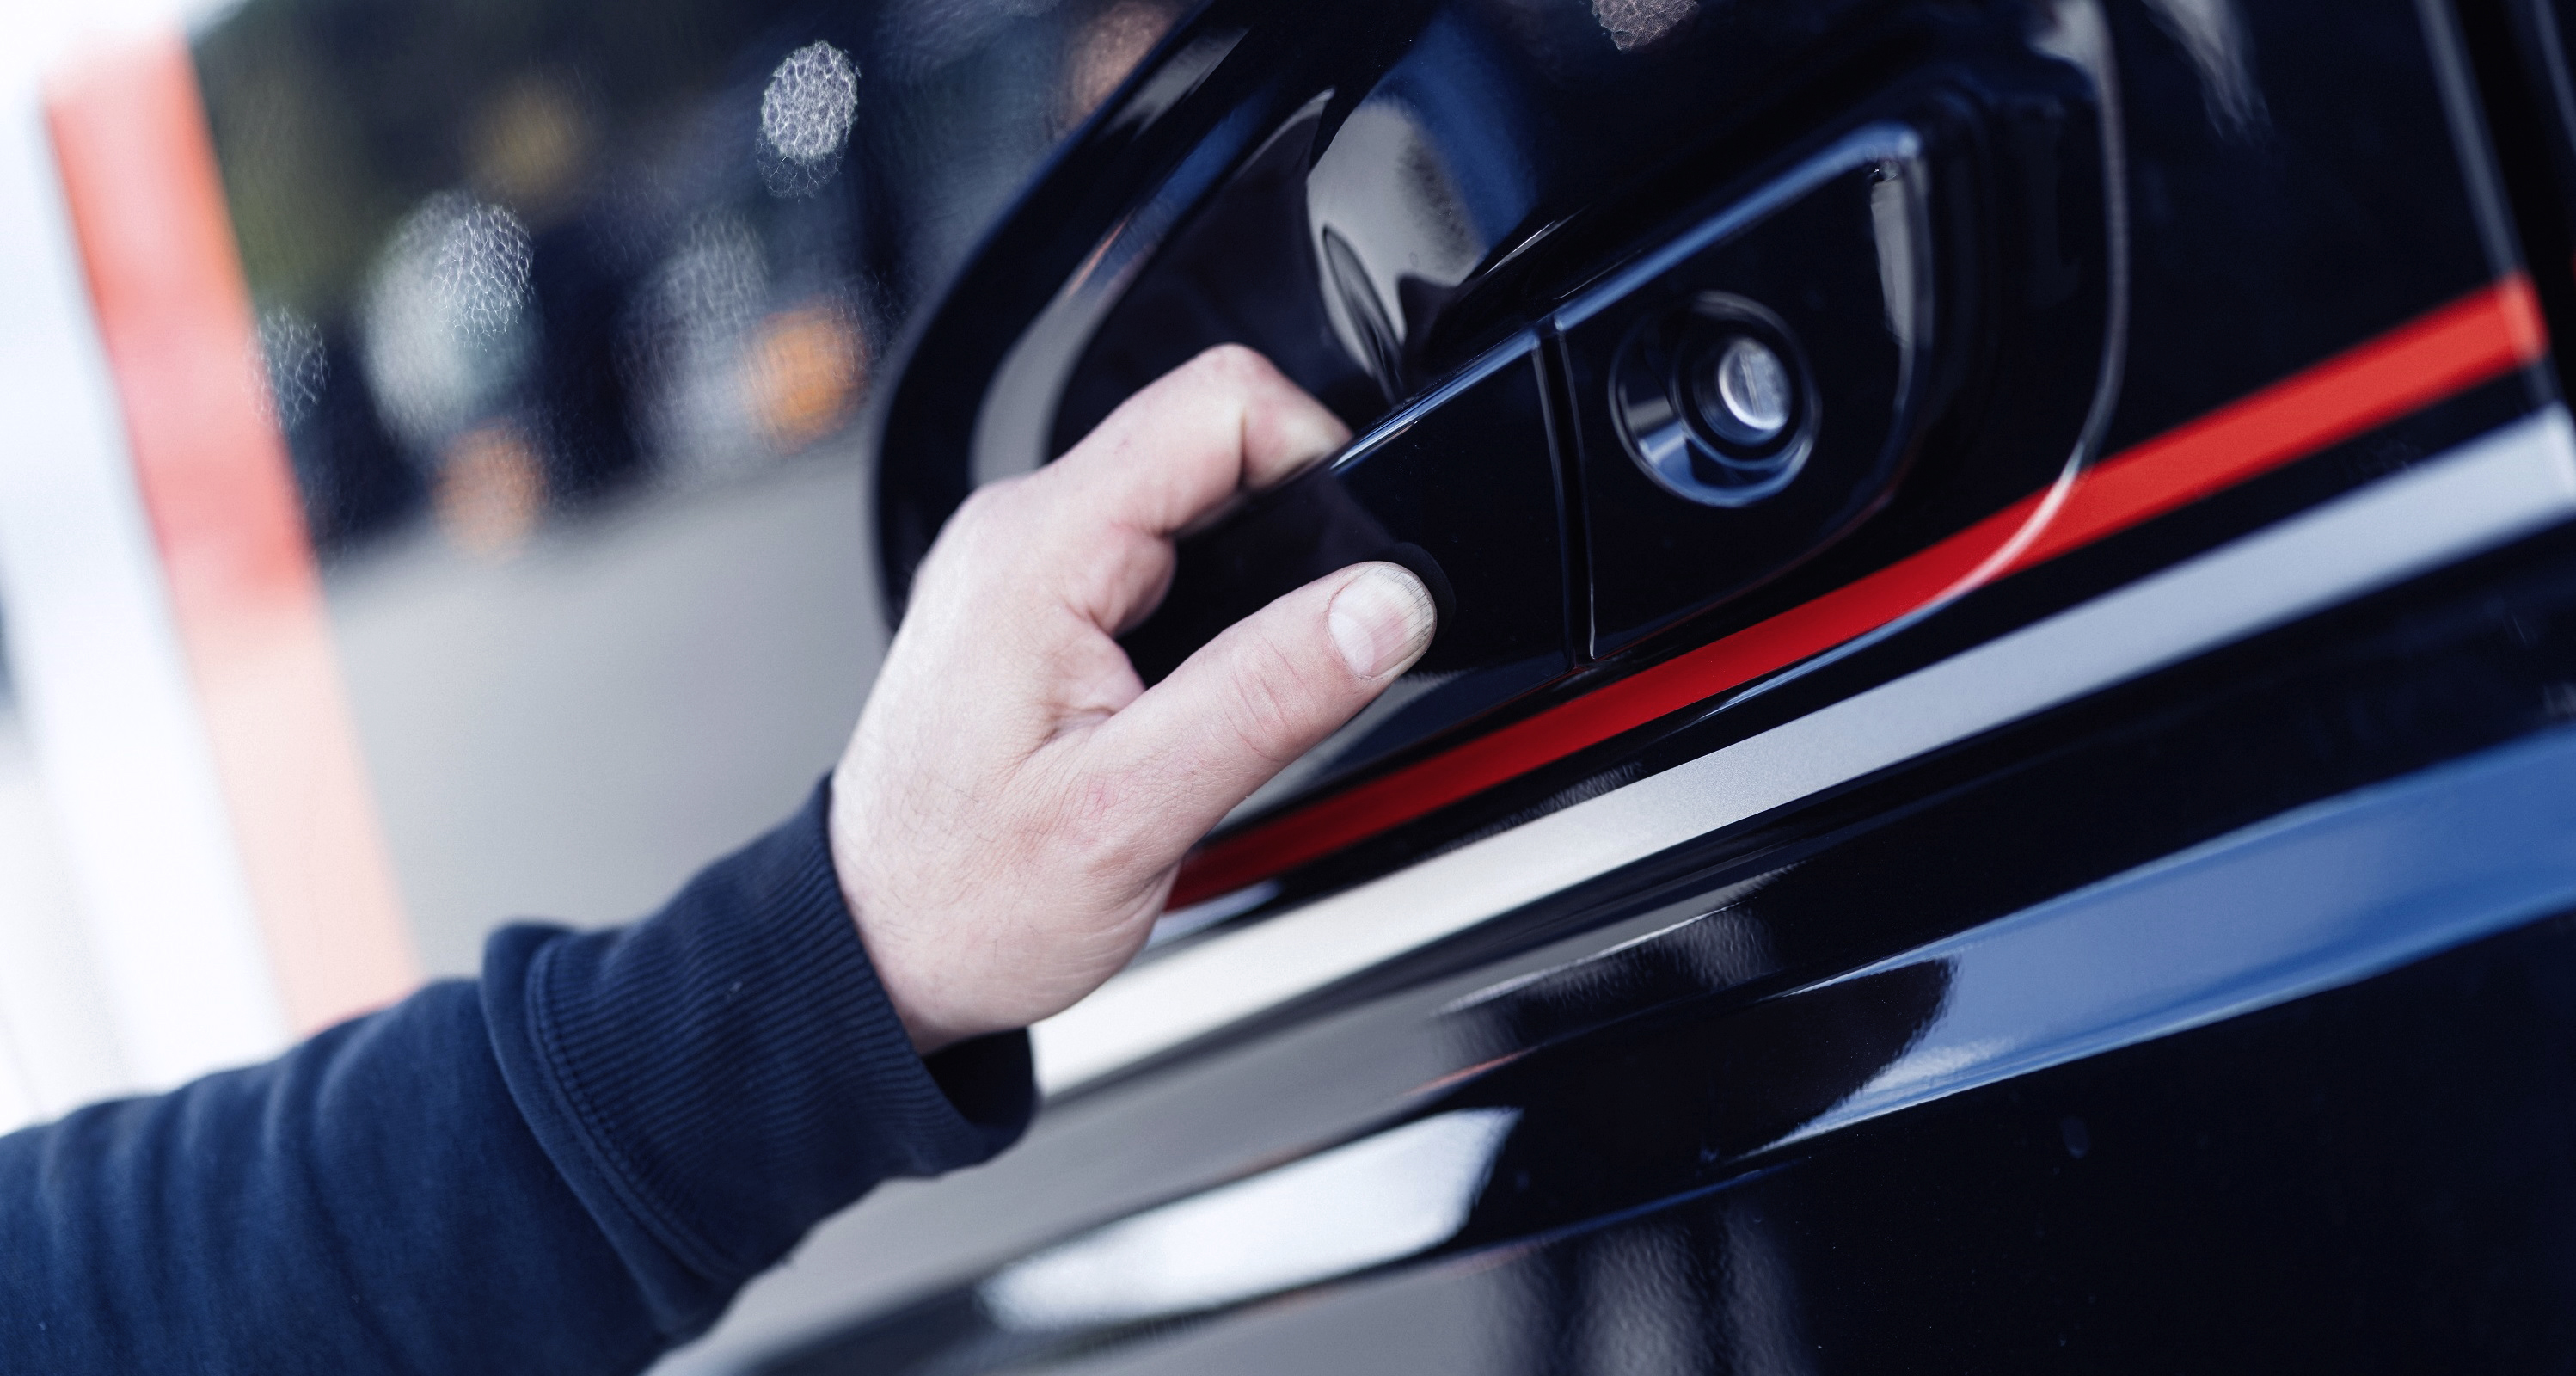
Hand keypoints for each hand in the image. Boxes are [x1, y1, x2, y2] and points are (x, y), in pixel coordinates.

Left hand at [831, 346, 1437, 1051]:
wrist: (877, 952)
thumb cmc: (962, 897)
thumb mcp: (1134, 810)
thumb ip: (1268, 695)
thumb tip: (1384, 606)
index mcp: (1038, 549)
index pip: (1217, 404)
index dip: (1318, 453)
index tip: (1360, 558)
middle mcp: (1020, 532)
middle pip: (1211, 443)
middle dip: (1293, 530)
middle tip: (1308, 652)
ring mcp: (1025, 564)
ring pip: (1191, 504)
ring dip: (1250, 579)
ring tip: (1243, 689)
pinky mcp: (1038, 605)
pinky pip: (1156, 559)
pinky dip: (1209, 613)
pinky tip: (1200, 695)